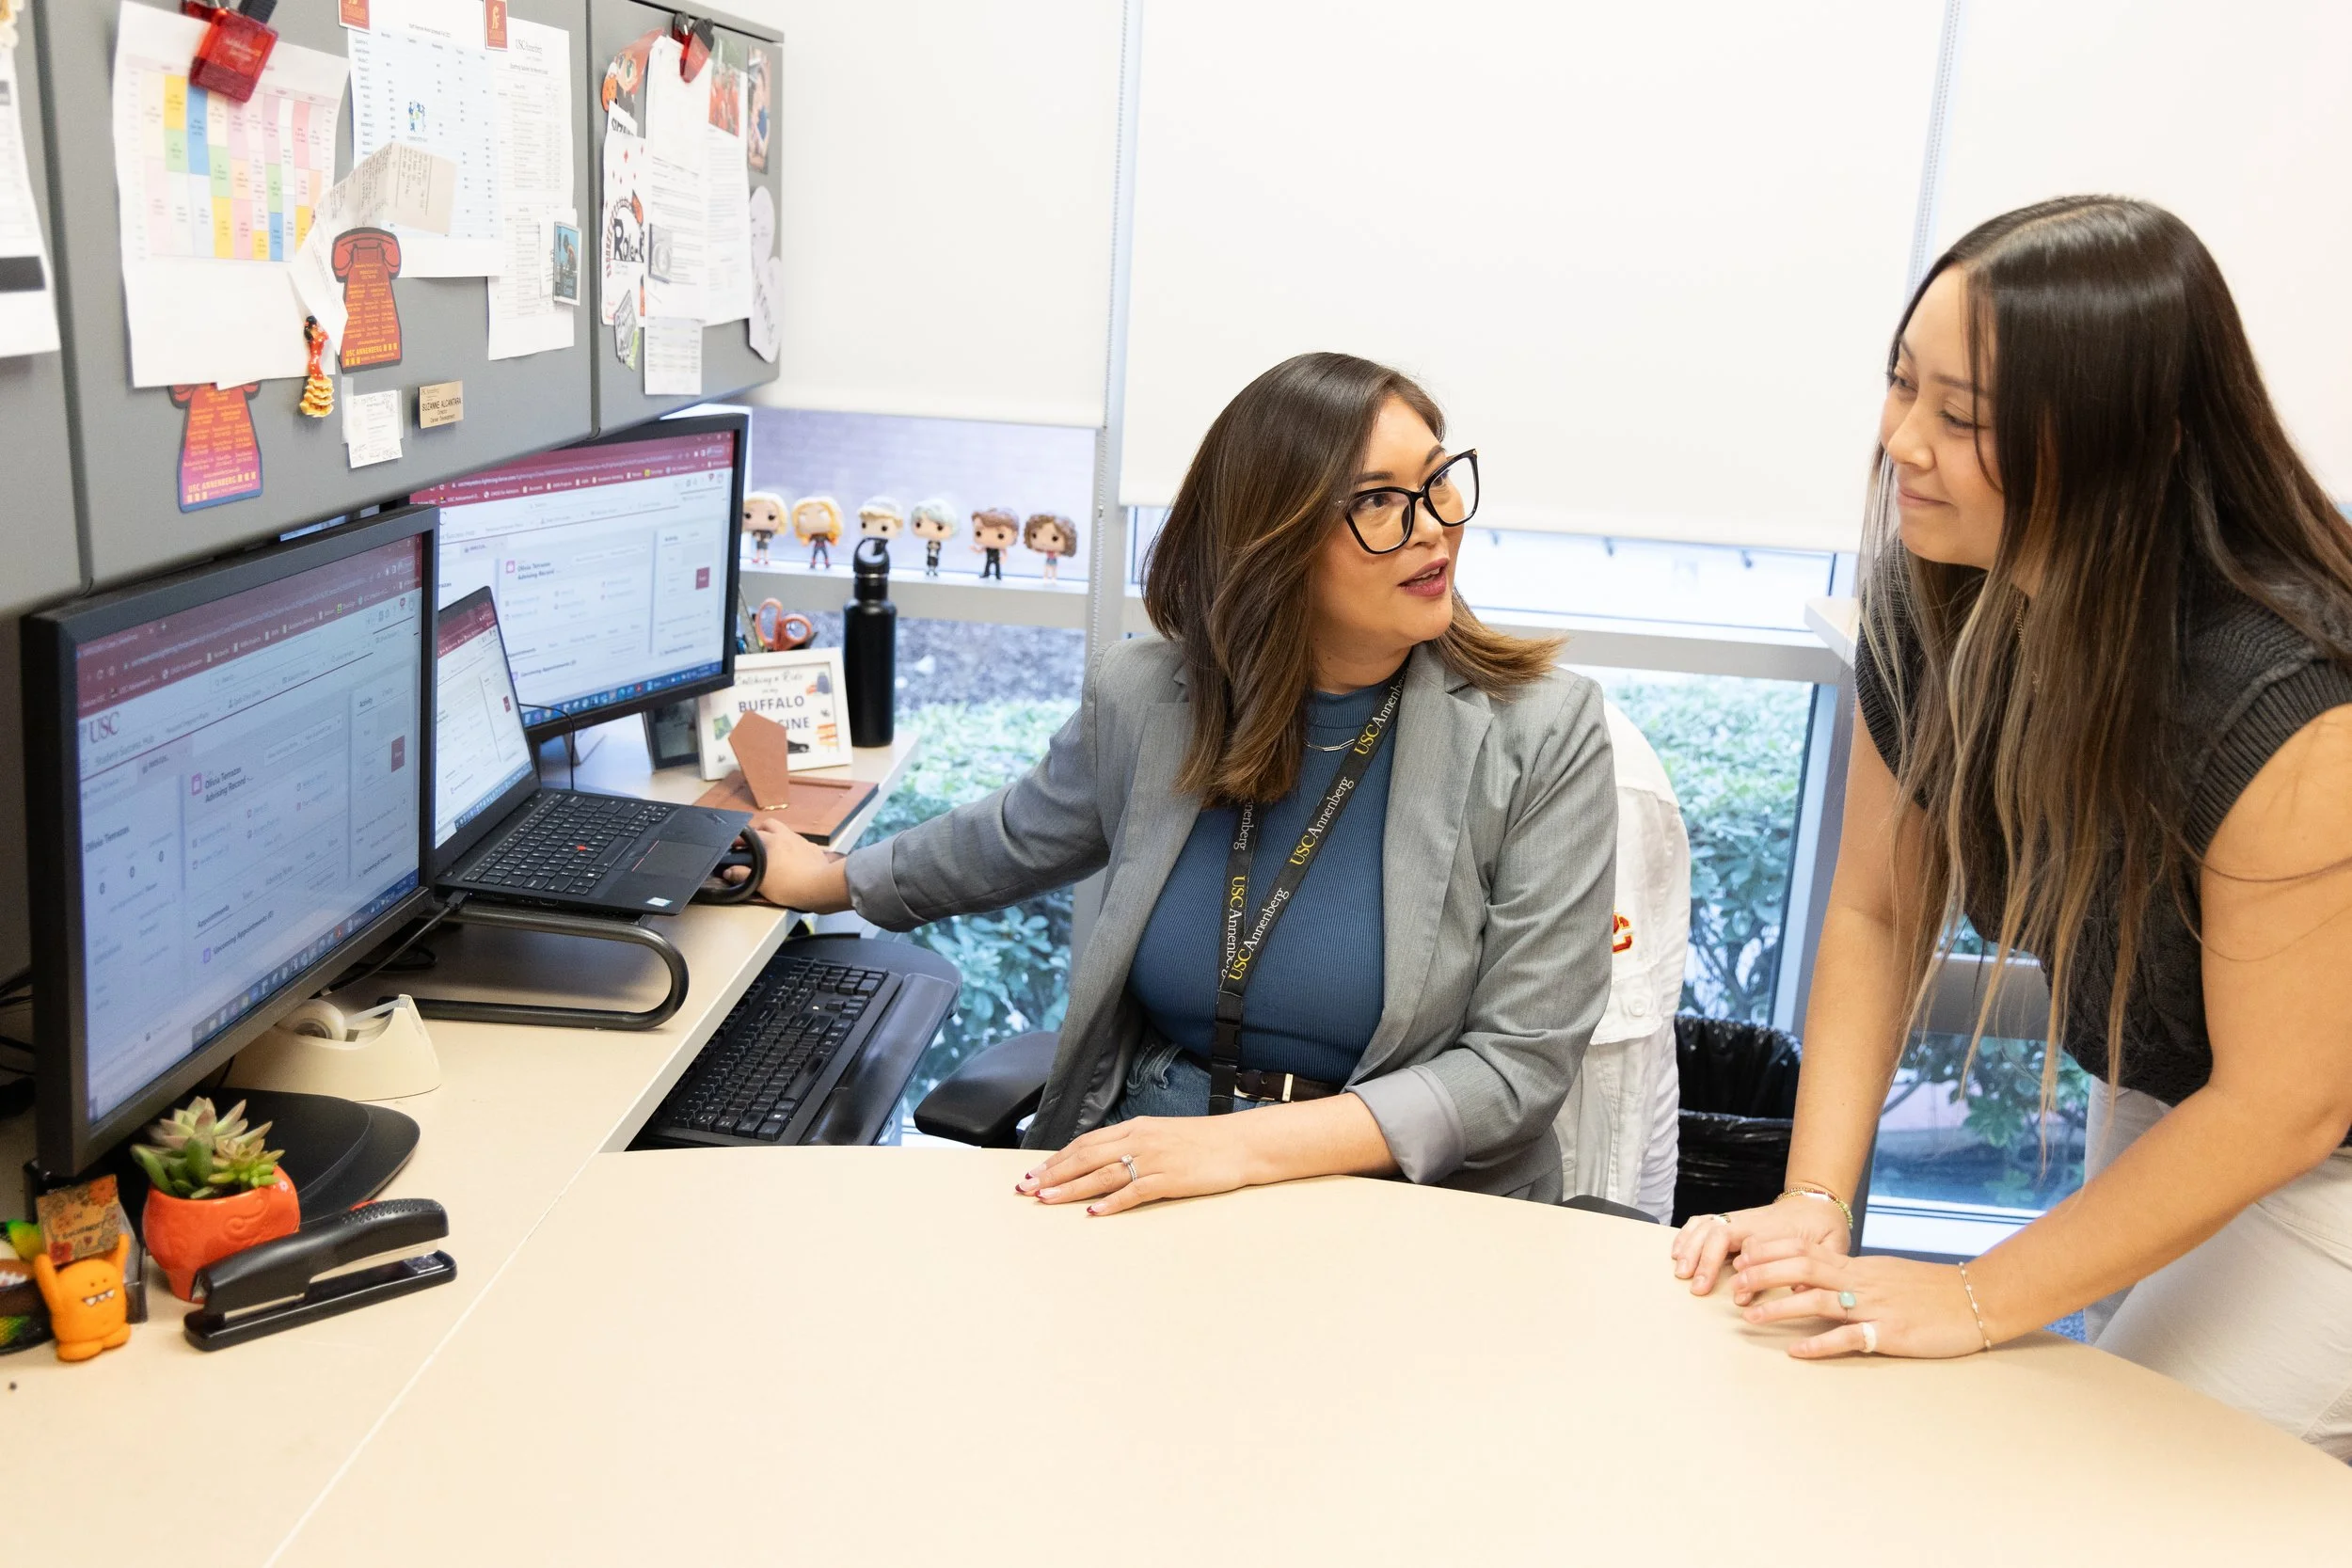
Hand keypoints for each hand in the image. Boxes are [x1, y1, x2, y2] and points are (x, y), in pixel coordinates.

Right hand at [729, 815, 850, 911]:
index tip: (735, 845)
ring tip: (774, 852)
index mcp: (772, 840)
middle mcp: (787, 836)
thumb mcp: (761, 883)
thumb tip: (728, 872)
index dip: (741, 839)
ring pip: (787, 833)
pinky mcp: (815, 850)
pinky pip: (801, 844)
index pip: (752, 833)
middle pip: (770, 824)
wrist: (820, 887)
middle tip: (756, 843)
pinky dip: (794, 848)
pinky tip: (794, 860)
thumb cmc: (788, 885)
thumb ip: (743, 875)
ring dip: (778, 838)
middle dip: (761, 830)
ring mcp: (803, 841)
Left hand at [1013, 1116, 1253, 1216]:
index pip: (1087, 1143)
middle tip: (1026, 1189)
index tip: (1035, 1173)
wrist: (1242, 1143)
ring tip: (1046, 1199)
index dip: (1058, 1158)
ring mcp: (1154, 1160)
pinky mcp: (1170, 1179)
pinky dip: (1111, 1202)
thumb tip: (1105, 1160)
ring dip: (1071, 1187)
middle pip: (1086, 1157)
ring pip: (1102, 1174)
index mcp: (1136, 1128)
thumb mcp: (1164, 1134)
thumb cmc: (1205, 1142)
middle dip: (1053, 1174)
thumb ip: (1135, 1144)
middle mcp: (1140, 1140)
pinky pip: (1134, 1192)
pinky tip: (1093, 1212)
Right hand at [1670, 1192, 1850, 1294]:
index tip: (1738, 1295)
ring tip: (1680, 1271)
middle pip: (1719, 1232)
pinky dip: (1686, 1234)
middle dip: (1703, 1259)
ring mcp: (1739, 1218)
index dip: (1742, 1271)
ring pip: (1706, 1225)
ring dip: (1690, 1247)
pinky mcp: (1731, 1219)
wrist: (1818, 1202)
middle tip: (1696, 1288)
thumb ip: (1818, 1266)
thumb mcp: (1832, 1247)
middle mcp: (1752, 1221)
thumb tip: (1796, 1290)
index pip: (1751, 1247)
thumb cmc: (1824, 1228)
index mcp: (1776, 1230)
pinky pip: (1702, 1220)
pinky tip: (1677, 1251)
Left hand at [1728, 1239, 1992, 1358]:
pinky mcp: (1892, 1333)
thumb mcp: (1886, 1274)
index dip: (1772, 1252)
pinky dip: (1820, 1344)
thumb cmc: (1931, 1290)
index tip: (1744, 1258)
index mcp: (1859, 1267)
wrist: (1979, 1298)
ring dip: (1781, 1308)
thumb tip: (1813, 1282)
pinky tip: (1796, 1352)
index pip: (1806, 1250)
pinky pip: (1850, 1337)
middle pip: (1803, 1268)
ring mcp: (1876, 1307)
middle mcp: (1862, 1282)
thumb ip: (1851, 1277)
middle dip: (1765, 1275)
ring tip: (1751, 1317)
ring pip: (1819, 1301)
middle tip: (1736, 1285)